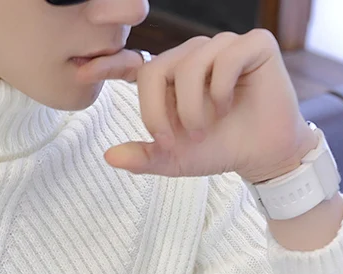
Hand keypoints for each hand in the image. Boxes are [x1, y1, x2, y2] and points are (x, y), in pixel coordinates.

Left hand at [80, 30, 318, 182]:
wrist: (261, 155)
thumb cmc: (218, 149)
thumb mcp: (174, 160)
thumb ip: (144, 157)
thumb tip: (109, 157)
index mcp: (170, 76)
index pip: (135, 67)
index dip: (108, 66)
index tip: (81, 74)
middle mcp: (193, 55)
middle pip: (157, 70)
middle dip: (161, 111)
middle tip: (178, 139)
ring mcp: (223, 45)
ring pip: (189, 64)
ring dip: (194, 106)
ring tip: (206, 127)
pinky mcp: (253, 44)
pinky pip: (224, 58)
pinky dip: (221, 89)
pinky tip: (228, 106)